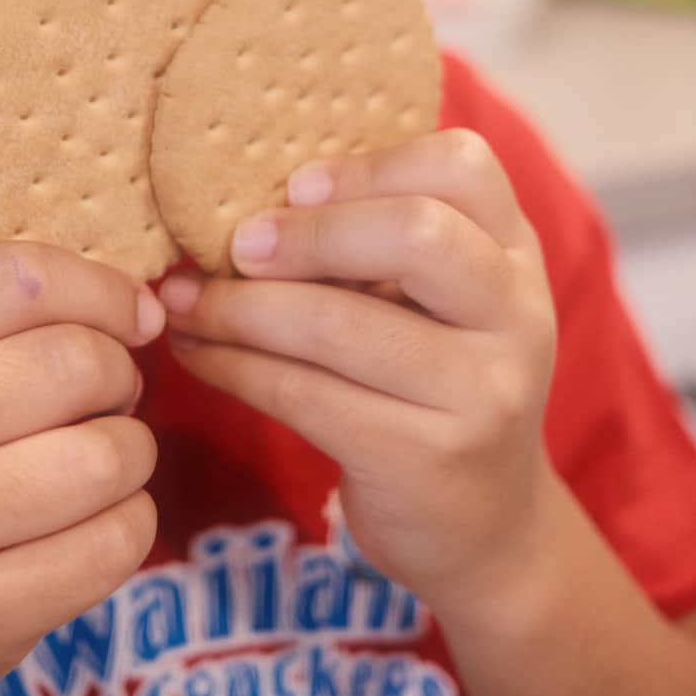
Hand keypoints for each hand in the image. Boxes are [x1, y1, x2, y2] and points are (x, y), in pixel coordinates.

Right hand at [0, 246, 164, 695]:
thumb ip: (25, 317)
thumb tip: (148, 307)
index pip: (14, 278)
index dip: (99, 286)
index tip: (135, 316)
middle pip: (72, 363)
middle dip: (120, 375)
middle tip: (110, 399)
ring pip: (103, 457)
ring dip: (133, 453)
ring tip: (103, 462)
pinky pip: (112, 543)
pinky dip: (132, 524)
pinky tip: (98, 523)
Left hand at [160, 130, 558, 617]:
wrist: (484, 529)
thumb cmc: (433, 380)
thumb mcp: (434, 300)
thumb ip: (375, 240)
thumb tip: (240, 196)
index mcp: (513, 252)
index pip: (464, 166)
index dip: (370, 166)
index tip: (295, 184)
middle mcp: (516, 315)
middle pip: (416, 233)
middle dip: (308, 234)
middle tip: (235, 246)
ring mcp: (482, 393)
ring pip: (338, 323)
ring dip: (237, 307)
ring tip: (180, 301)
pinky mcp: (425, 461)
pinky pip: (304, 393)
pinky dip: (233, 367)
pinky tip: (197, 352)